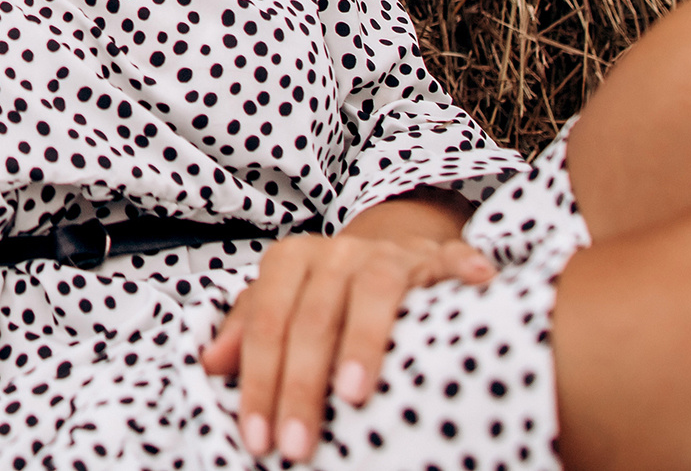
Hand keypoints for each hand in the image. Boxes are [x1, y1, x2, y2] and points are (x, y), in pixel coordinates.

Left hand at [199, 200, 495, 462]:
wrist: (386, 247)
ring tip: (352, 395)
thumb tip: (209, 364)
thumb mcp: (280, 303)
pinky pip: (454, 261)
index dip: (258, 380)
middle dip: (301, 385)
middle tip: (297, 444)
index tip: (258, 435)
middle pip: (312, 318)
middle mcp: (338, 253)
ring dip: (362, 342)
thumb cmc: (325, 290)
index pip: (266, 323)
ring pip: (372, 292)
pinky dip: (466, 271)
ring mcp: (391, 254)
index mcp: (291, 261)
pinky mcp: (439, 258)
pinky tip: (481, 284)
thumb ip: (246, 330)